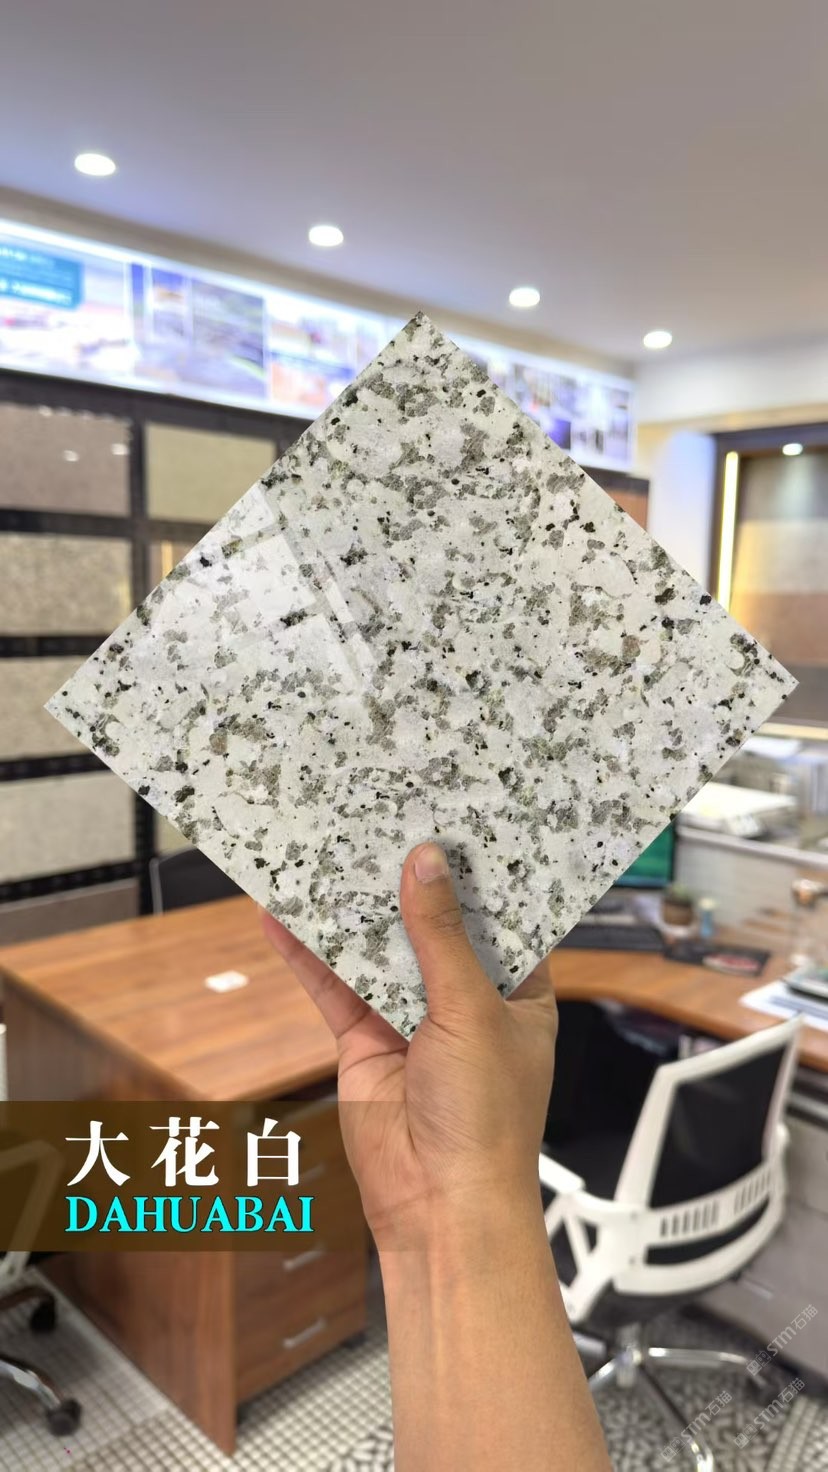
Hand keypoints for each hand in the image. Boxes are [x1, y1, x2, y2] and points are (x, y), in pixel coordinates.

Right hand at [262, 841, 557, 1248]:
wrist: (439, 1204)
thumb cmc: (486, 1120)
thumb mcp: (472, 1012)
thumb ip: (441, 938)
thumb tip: (425, 865)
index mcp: (517, 992)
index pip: (499, 918)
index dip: (475, 875)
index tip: (450, 822)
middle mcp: (465, 1001)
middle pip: (431, 926)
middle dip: (405, 883)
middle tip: (378, 821)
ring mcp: (411, 1019)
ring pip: (376, 950)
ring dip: (352, 910)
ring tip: (325, 852)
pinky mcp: (364, 1040)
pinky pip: (333, 987)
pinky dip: (308, 954)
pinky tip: (281, 916)